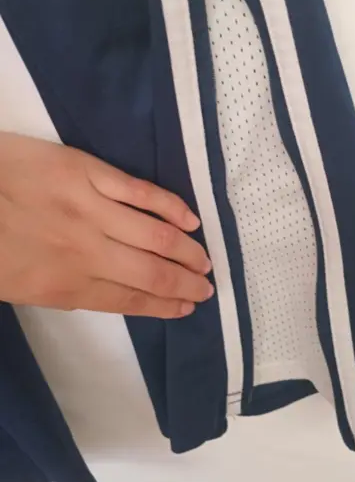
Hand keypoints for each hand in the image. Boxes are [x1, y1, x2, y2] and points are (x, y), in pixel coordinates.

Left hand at [0, 133, 212, 317]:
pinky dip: (170, 206)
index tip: (187, 308)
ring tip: (206, 260)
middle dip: (184, 283)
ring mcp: (90, 210)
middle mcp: (86, 253)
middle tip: (208, 287)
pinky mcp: (88, 173)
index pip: (129, 300)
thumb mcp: (15, 284)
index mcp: (63, 285)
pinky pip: (139, 192)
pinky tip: (190, 218)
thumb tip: (105, 289)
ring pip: (155, 235)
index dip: (164, 307)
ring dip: (186, 251)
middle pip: (151, 272)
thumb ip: (61, 288)